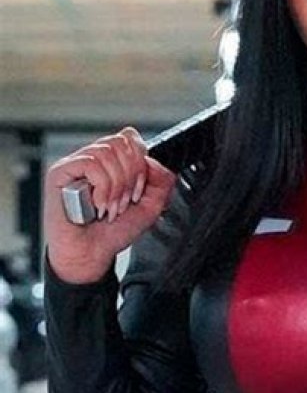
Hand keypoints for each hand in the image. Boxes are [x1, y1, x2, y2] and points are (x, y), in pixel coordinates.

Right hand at [44, 128, 176, 283]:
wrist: (91, 254)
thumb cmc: (112, 232)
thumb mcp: (150, 207)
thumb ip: (162, 182)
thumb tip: (154, 161)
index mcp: (112, 163)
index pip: (130, 137)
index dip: (141, 161)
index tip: (139, 191)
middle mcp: (93, 159)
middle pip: (121, 142)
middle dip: (131, 177)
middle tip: (125, 202)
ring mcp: (75, 163)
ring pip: (107, 152)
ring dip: (117, 186)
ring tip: (110, 208)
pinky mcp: (60, 172)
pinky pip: (90, 163)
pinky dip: (102, 188)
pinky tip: (98, 205)